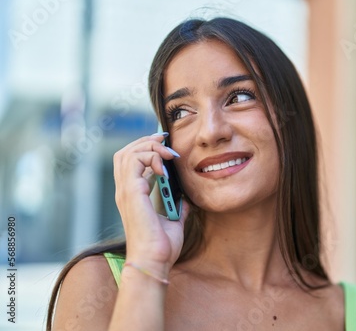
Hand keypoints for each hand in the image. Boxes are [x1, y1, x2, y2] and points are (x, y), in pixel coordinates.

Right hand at [113, 133, 189, 272]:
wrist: (155, 261)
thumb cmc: (162, 247)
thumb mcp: (173, 221)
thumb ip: (176, 207)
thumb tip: (185, 198)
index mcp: (132, 196)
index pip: (129, 162)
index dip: (145, 149)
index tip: (166, 146)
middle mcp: (125, 191)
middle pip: (125, 152)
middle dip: (145, 141)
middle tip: (165, 140)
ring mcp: (126, 191)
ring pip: (127, 153)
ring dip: (149, 146)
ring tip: (168, 153)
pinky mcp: (131, 193)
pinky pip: (135, 161)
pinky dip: (151, 157)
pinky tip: (165, 168)